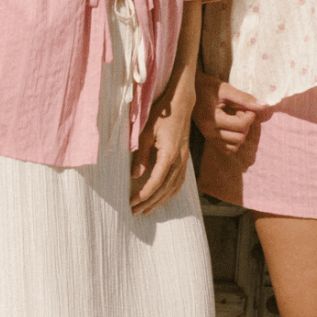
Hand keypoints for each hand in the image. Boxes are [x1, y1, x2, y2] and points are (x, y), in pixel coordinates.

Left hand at [130, 90, 193, 215]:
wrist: (181, 104)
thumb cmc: (161, 115)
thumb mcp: (146, 133)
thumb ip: (141, 155)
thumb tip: (135, 176)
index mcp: (169, 154)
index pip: (156, 182)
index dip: (144, 195)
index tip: (132, 202)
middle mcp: (179, 160)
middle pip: (165, 189)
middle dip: (149, 202)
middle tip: (135, 212)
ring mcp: (184, 160)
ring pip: (173, 188)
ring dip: (160, 201)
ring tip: (147, 210)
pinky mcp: (185, 159)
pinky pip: (180, 182)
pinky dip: (171, 193)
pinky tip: (163, 198)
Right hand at [192, 72, 267, 154]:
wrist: (190, 89)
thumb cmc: (207, 87)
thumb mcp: (226, 89)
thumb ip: (245, 98)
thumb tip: (264, 106)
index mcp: (212, 119)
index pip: (241, 125)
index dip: (250, 115)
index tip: (247, 106)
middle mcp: (209, 132)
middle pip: (240, 137)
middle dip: (246, 125)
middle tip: (240, 111)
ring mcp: (208, 137)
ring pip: (234, 146)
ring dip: (241, 133)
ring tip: (235, 119)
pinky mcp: (209, 139)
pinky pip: (227, 149)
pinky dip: (234, 140)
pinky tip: (231, 126)